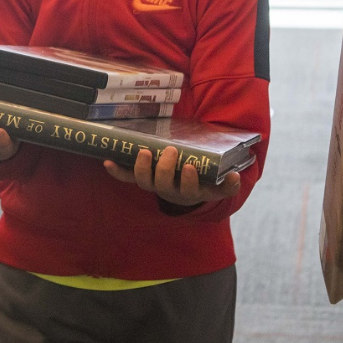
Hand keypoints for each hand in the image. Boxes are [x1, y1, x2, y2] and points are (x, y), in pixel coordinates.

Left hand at [104, 146, 242, 208]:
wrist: (186, 192)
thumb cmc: (204, 183)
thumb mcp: (218, 186)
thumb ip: (228, 184)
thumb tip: (235, 177)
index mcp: (190, 192)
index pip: (188, 190)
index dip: (187, 181)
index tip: (189, 167)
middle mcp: (170, 191)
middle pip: (163, 185)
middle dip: (165, 168)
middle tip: (170, 151)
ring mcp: (155, 185)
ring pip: (145, 182)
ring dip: (143, 168)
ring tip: (146, 152)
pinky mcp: (142, 178)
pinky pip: (127, 178)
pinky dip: (117, 171)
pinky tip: (107, 162)